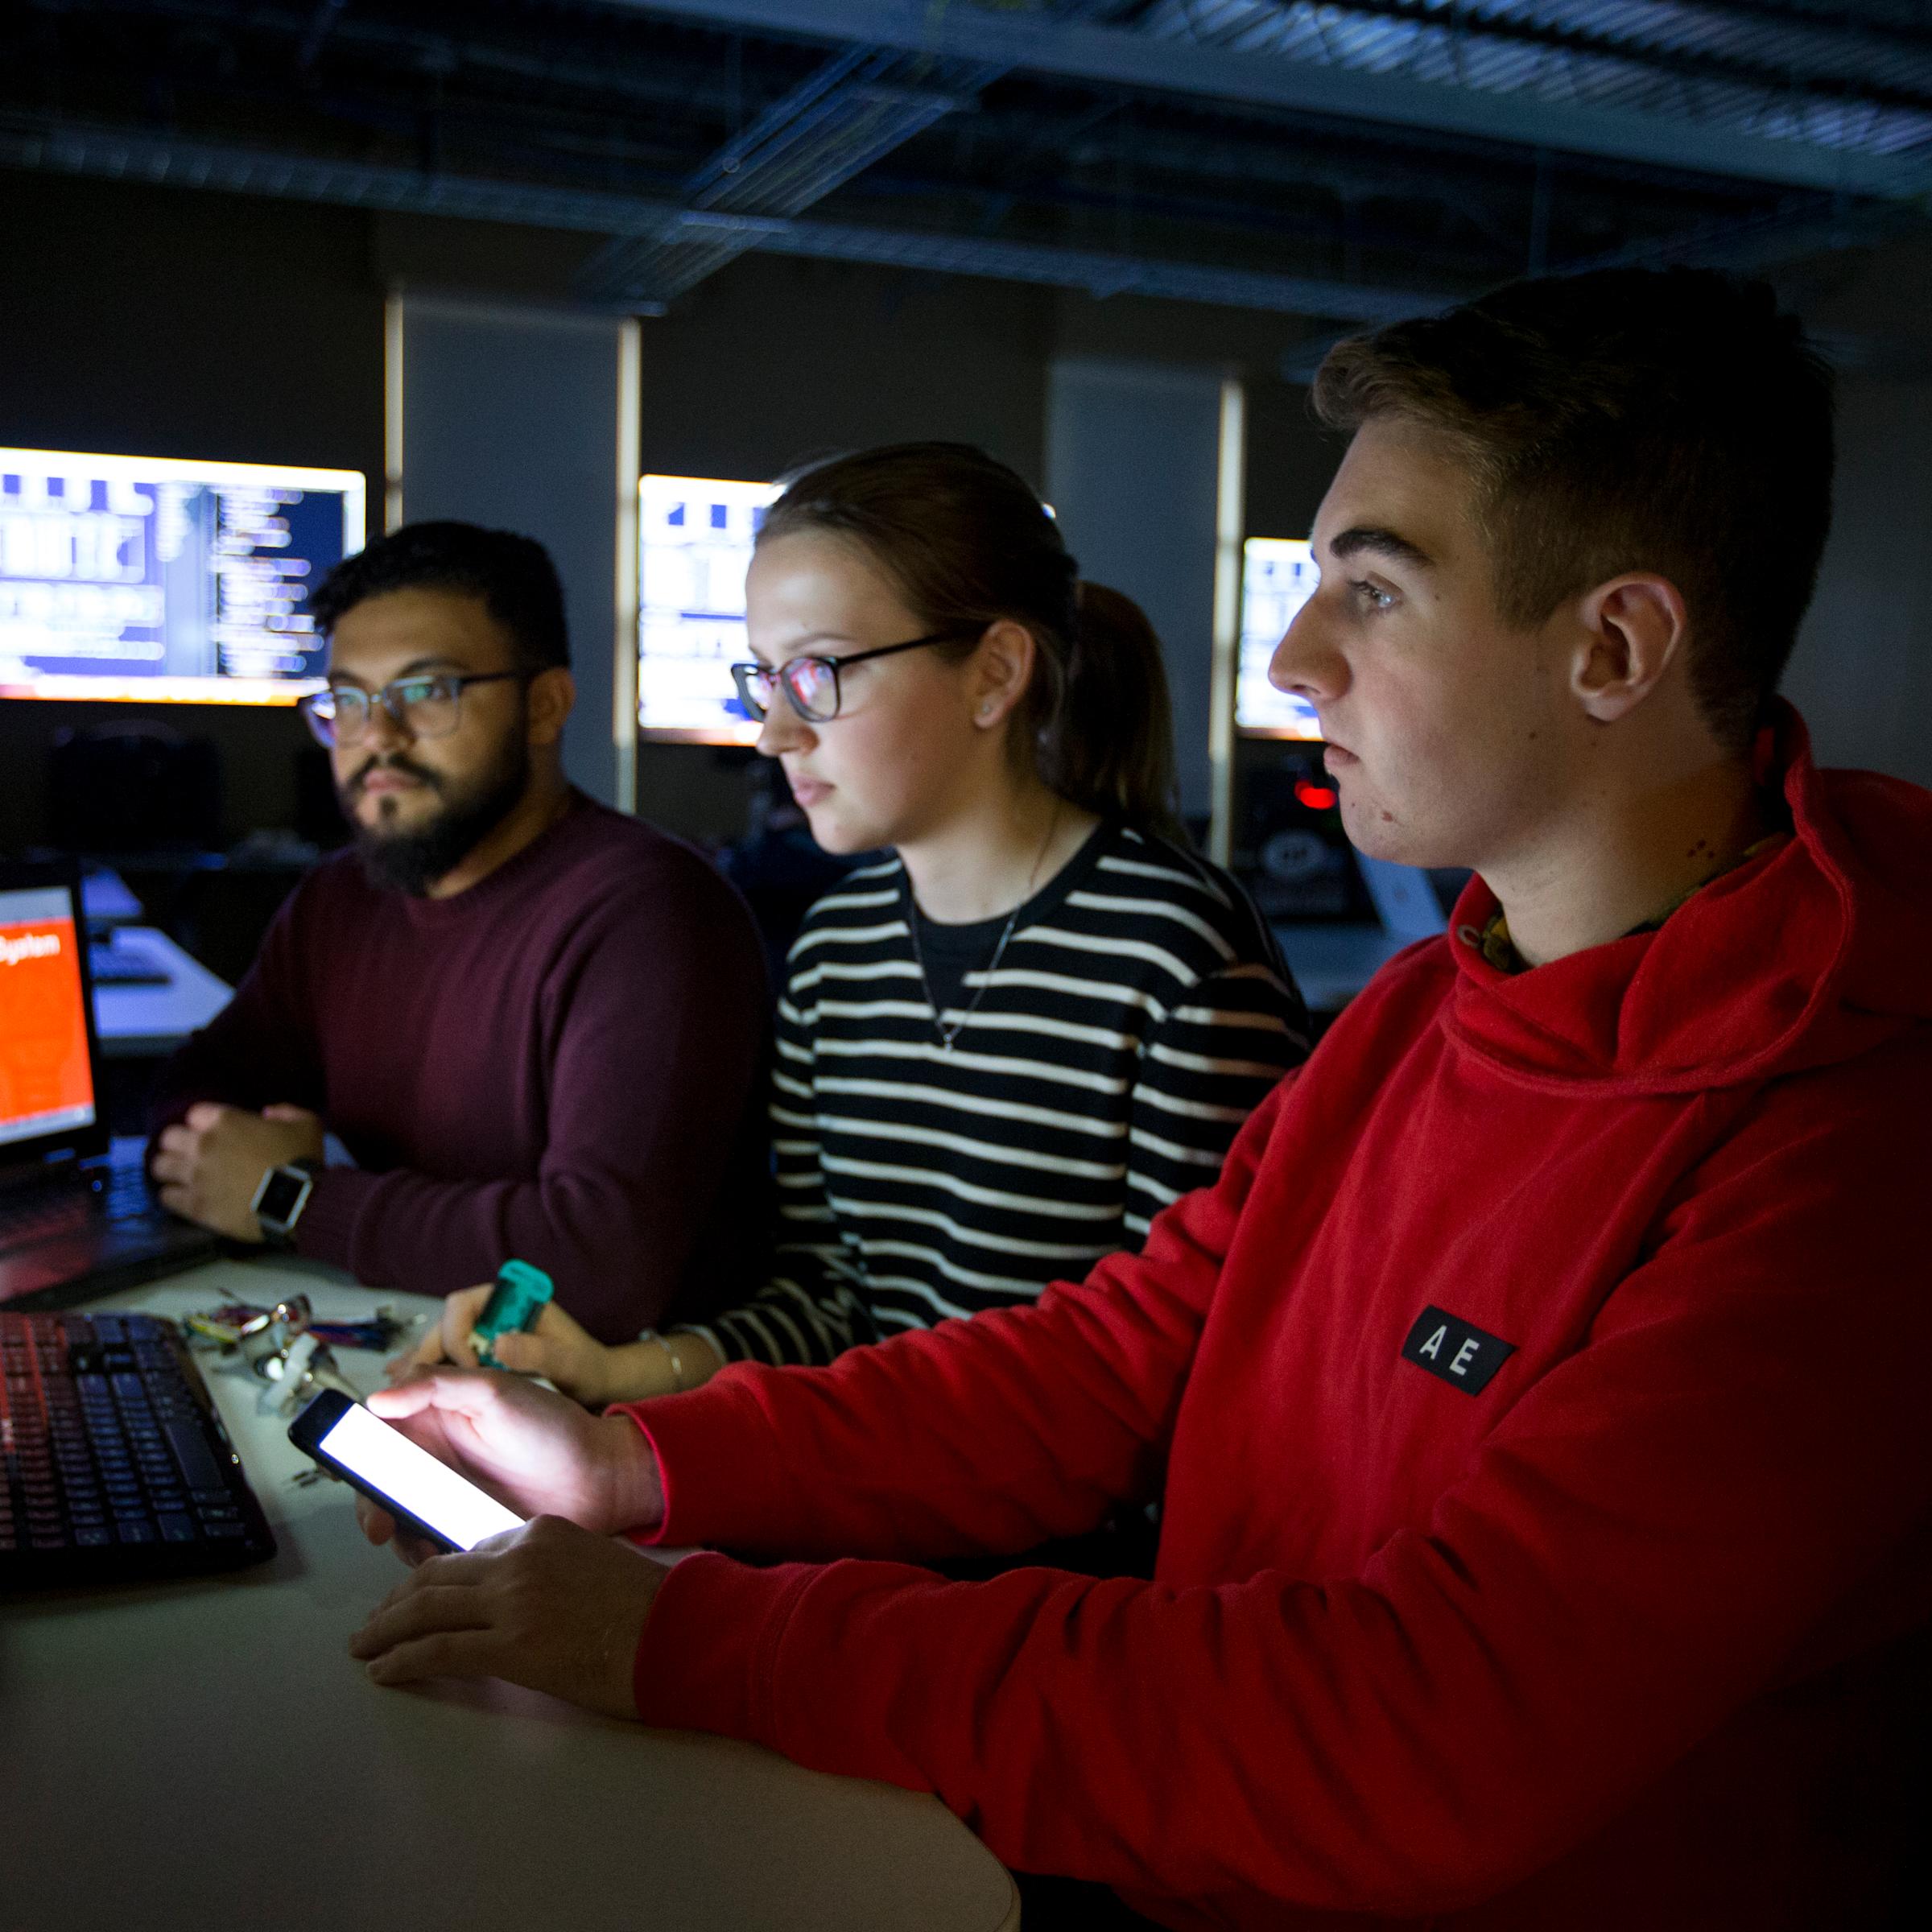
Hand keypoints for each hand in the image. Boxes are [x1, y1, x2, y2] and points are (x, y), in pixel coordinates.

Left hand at [150, 1102, 325, 1240]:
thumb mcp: (307, 1124)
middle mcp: (203, 1145)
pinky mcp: (194, 1204)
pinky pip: (166, 1196)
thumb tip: (267, 1113)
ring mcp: (195, 1175)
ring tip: (182, 1175)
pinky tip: (183, 1196)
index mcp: (226, 1121)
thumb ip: (285, 1112)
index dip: (204, 1122)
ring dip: (170, 1169)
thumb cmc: (301, 1160)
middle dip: (179, 1143)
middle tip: (193, 1153)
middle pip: (169, 1137)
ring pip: (160, 1166)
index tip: (215, 1132)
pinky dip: (173, 1195)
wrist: (297, 1202)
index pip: (195, 1113)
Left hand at [349, 1515, 667, 1718]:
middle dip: (398, 1598)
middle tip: (376, 1620)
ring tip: (364, 1645)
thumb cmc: (648, 1609)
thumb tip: (519, 1599)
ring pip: (426, 1608)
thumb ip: (550, 1570)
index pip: (473, 1550)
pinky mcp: (509, 1646)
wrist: (678, 1633)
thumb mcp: (593, 1565)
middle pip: (437, 1574)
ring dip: (385, 1628)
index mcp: (542, 1531)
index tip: (419, 1594)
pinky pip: (437, 1651)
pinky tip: (383, 1670)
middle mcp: (520, 1558)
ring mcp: (512, 1601)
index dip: (437, 1575)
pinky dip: (401, 1660)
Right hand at [358, 1368, 662, 1544]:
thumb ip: (438, 1386)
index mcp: (436, 1418)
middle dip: (371, 1509)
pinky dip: (426, 1555)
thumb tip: (379, 1395)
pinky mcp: (464, 1529)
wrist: (602, 1478)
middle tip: (381, 1529)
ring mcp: (450, 1496)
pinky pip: (430, 1544)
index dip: (356, 1454)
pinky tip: (440, 1558)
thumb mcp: (496, 1391)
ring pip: (401, 1520)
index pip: (378, 1434)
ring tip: (418, 1549)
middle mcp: (437, 1458)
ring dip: (398, 1537)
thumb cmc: (555, 1427)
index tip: (354, 1476)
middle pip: (380, 1485)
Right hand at [389, 1286, 623, 1407]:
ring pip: (437, 1347)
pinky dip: (430, 1380)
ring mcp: (480, 1337)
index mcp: (508, 1299)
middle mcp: (489, 1314)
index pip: (462, 1306)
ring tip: (406, 1397)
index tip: (467, 1368)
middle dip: (428, 1356)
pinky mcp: (476, 1359)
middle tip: (420, 1390)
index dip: (456, 1335)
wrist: (591, 1383)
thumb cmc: (584, 1366)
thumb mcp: (565, 1360)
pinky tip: (414, 1398)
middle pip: (442, 1327)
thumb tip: (499, 1343)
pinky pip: (445, 1365)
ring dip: (423, 1370)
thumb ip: (535, 1351)